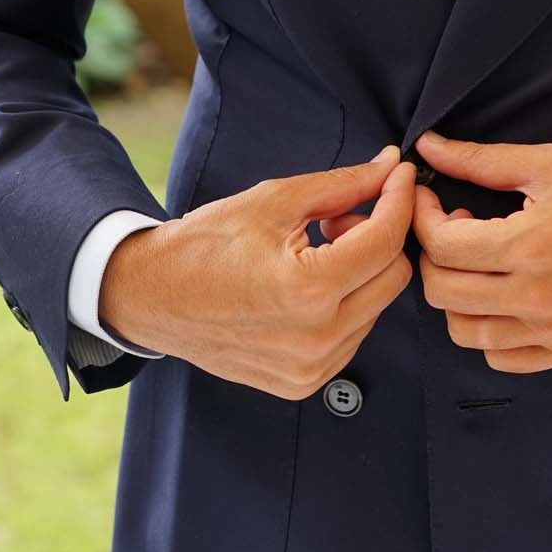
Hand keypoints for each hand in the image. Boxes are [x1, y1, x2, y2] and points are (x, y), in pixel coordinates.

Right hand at [99, 146, 416, 398]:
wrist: (151, 297)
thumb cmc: (204, 245)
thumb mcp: (274, 201)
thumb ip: (342, 185)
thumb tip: (390, 168)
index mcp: (308, 289)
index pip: (385, 239)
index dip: (399, 199)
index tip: (400, 176)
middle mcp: (316, 337)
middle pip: (394, 275)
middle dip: (379, 236)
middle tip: (338, 217)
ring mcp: (311, 367)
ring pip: (378, 306)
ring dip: (361, 272)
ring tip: (315, 250)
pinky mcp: (304, 383)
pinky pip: (354, 334)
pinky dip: (345, 304)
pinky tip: (309, 285)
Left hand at [411, 130, 551, 372]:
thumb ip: (481, 160)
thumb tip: (430, 146)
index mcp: (531, 246)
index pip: (441, 246)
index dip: (423, 217)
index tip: (430, 199)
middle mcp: (538, 297)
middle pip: (442, 292)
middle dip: (432, 255)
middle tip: (453, 227)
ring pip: (465, 332)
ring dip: (456, 296)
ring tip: (479, 263)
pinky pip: (502, 356)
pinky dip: (488, 331)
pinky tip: (502, 296)